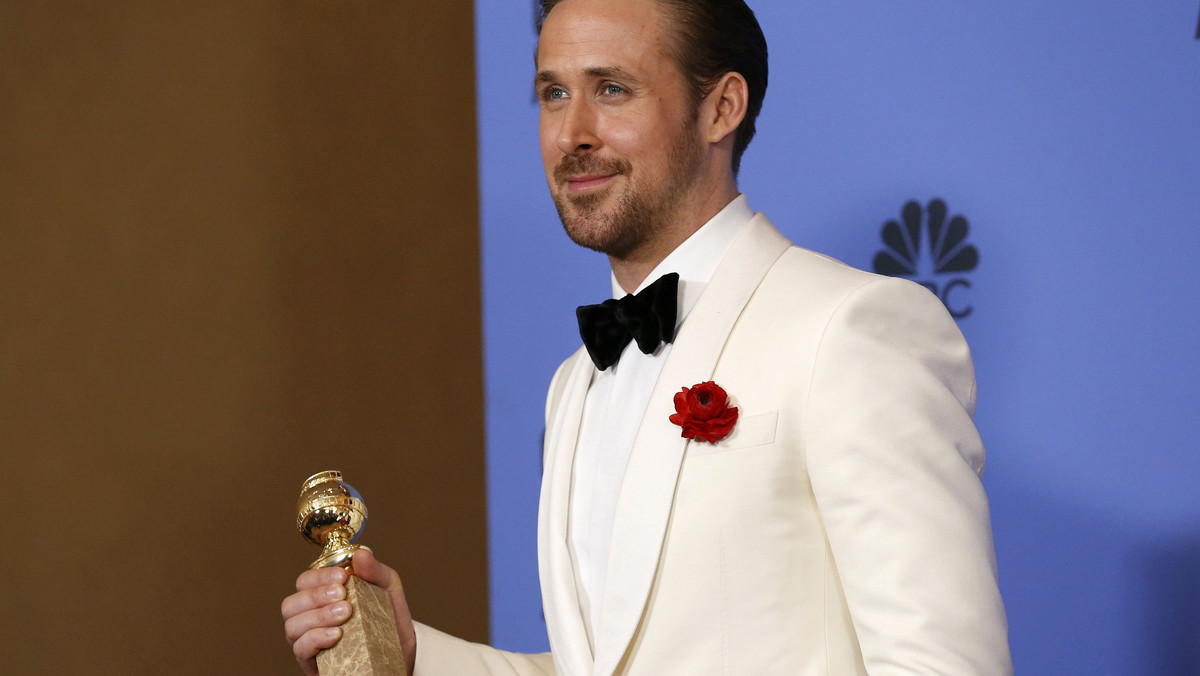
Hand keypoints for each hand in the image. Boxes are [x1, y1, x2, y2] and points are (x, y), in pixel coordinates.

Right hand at [282, 549, 416, 674]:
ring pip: (292, 625)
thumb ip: (374, 571)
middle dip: (316, 596)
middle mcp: (308, 617)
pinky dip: (316, 638)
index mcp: (321, 596)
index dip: (319, 577)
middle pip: (291, 603)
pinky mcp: (312, 662)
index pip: (305, 581)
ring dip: (318, 616)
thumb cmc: (388, 616)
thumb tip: (360, 554)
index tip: (343, 577)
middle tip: (343, 596)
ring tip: (345, 614)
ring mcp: (307, 640)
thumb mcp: (387, 588)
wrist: (401, 649)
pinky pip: (300, 649)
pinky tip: (336, 635)